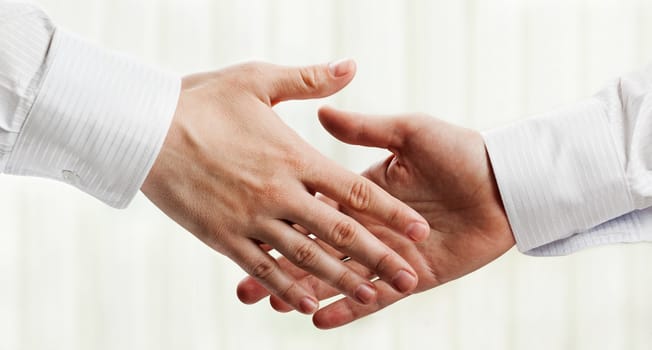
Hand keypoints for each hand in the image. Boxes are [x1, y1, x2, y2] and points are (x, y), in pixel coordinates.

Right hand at [141, 62, 430, 313]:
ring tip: (371, 295)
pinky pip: (260, 266)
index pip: (355, 190)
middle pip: (339, 231)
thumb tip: (352, 66)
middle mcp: (279, 194)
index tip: (420, 229)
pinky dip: (284, 286)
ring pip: (305, 256)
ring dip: (340, 277)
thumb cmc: (201, 100)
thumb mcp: (257, 79)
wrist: (141, 128)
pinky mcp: (222, 236)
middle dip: (377, 256)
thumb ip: (309, 80)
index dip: (391, 212)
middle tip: (410, 276)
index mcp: (294, 157)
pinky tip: (305, 302)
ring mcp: (250, 219)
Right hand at [236, 107, 514, 326]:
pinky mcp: (412, 276)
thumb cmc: (460, 151)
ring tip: (270, 304)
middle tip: (242, 287)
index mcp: (360, 193)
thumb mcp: (409, 132)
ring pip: (337, 279)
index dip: (279, 225)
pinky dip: (347, 310)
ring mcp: (388, 255)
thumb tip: (323, 114)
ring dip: (303, 292)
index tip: (249, 233)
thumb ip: (366, 129)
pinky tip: (317, 318)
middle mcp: (368, 228)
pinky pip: (375, 299)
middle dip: (278, 269)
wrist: (506, 182)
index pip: (310, 212)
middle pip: (313, 251)